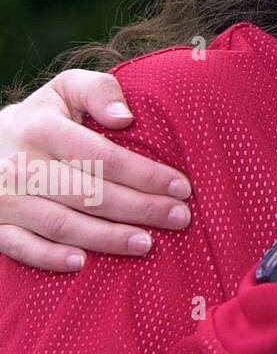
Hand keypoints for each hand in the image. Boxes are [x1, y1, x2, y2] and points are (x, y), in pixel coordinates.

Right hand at [0, 70, 193, 271]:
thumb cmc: (43, 117)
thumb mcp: (66, 90)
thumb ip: (99, 91)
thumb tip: (125, 117)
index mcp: (43, 129)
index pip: (104, 157)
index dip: (146, 175)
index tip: (182, 187)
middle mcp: (21, 166)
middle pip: (90, 194)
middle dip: (140, 208)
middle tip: (180, 218)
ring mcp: (5, 198)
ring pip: (62, 224)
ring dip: (107, 237)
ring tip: (148, 244)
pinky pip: (20, 247)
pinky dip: (50, 257)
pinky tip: (83, 263)